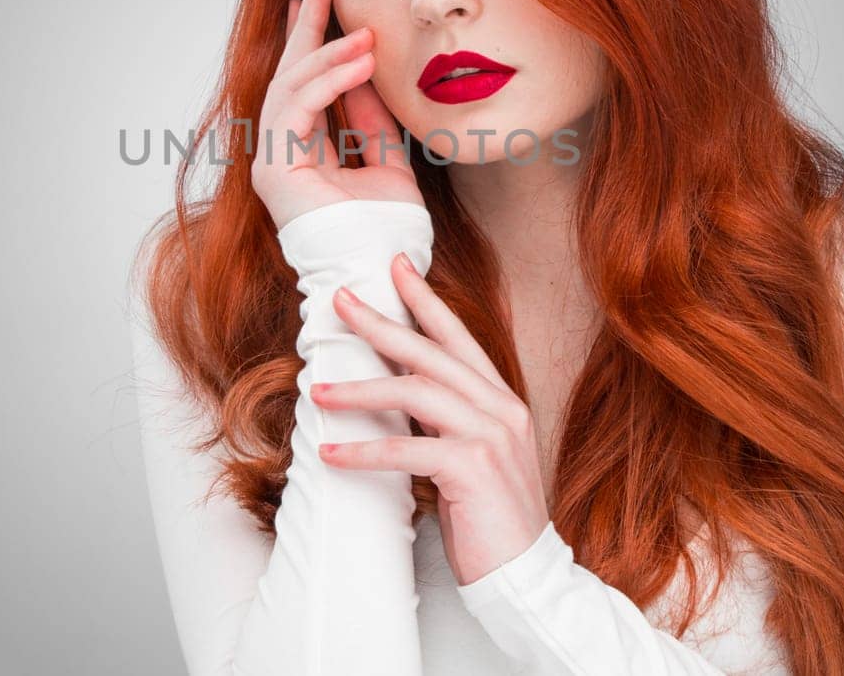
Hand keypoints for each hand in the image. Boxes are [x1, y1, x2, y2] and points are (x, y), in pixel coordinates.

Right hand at [251, 0, 423, 231]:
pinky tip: (356, 64)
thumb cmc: (384, 235)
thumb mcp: (389, 166)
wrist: (379, 276)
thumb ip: (375, 127)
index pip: (303, 87)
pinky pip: (295, 111)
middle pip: (288, 78)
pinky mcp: (275, 171)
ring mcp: (272, 164)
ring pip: (289, 89)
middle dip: (305, 30)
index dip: (313, 43)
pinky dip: (326, 83)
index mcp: (304, 154)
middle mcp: (281, 155)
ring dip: (326, 55)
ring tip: (362, 34)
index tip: (322, 3)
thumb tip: (370, 80)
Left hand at [310, 251, 550, 586]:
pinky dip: (364, 452)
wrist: (526, 575)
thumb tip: (398, 392)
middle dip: (382, 322)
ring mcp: (491, 436)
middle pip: (432, 352)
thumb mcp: (472, 456)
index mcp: (502, 401)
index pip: (459, 338)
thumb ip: (446, 420)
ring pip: (415, 392)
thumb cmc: (491, 518)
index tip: (397, 267)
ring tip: (318, 390)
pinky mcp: (473, 469)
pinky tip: (332, 453)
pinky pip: (406, 450)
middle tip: (341, 300)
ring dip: (360, 390)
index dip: (426, 300)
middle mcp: (501, 409)